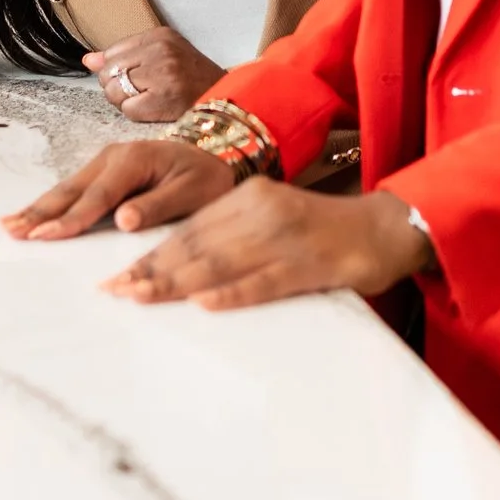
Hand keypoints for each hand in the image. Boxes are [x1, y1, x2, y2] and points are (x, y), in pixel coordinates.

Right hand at [0, 139, 234, 240]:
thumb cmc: (206, 175)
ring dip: (38, 208)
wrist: (215, 151)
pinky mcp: (103, 170)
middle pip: (72, 190)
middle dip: (40, 212)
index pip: (98, 197)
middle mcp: (113, 157)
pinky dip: (51, 203)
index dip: (71, 218)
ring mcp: (105, 161)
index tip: (46, 235)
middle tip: (12, 231)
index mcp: (134, 161)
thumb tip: (123, 221)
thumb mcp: (193, 192)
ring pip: (67, 188)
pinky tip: (30, 215)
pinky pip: (73, 189)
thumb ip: (158, 206)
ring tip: (9, 225)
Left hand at [82, 26, 224, 123]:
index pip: (112, 53)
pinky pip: (127, 110)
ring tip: (150, 100)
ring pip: (114, 92)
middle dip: (119, 87)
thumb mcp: (161, 55)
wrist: (228, 98)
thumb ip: (123, 55)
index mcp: (159, 35)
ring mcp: (162, 74)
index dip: (119, 71)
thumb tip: (88, 60)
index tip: (138, 77)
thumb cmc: (192, 79)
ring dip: (126, 102)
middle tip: (144, 92)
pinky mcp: (163, 99)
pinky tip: (155, 110)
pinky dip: (137, 114)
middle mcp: (160, 50)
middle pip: (109, 73)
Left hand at [103, 185, 432, 310]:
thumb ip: (234, 235)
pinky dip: (234, 292)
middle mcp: (263, 211)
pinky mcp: (310, 264)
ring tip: (142, 297)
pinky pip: (265, 281)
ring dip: (178, 282)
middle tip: (114, 292)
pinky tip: (206, 303)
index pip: (190, 228)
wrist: (384, 228)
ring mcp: (286, 237)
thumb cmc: (322, 233)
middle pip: (197, 244)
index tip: (116, 276)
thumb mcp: (273, 220)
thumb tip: (181, 268)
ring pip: (222, 262)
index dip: (151, 252)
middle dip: (152, 270)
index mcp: (251, 196)